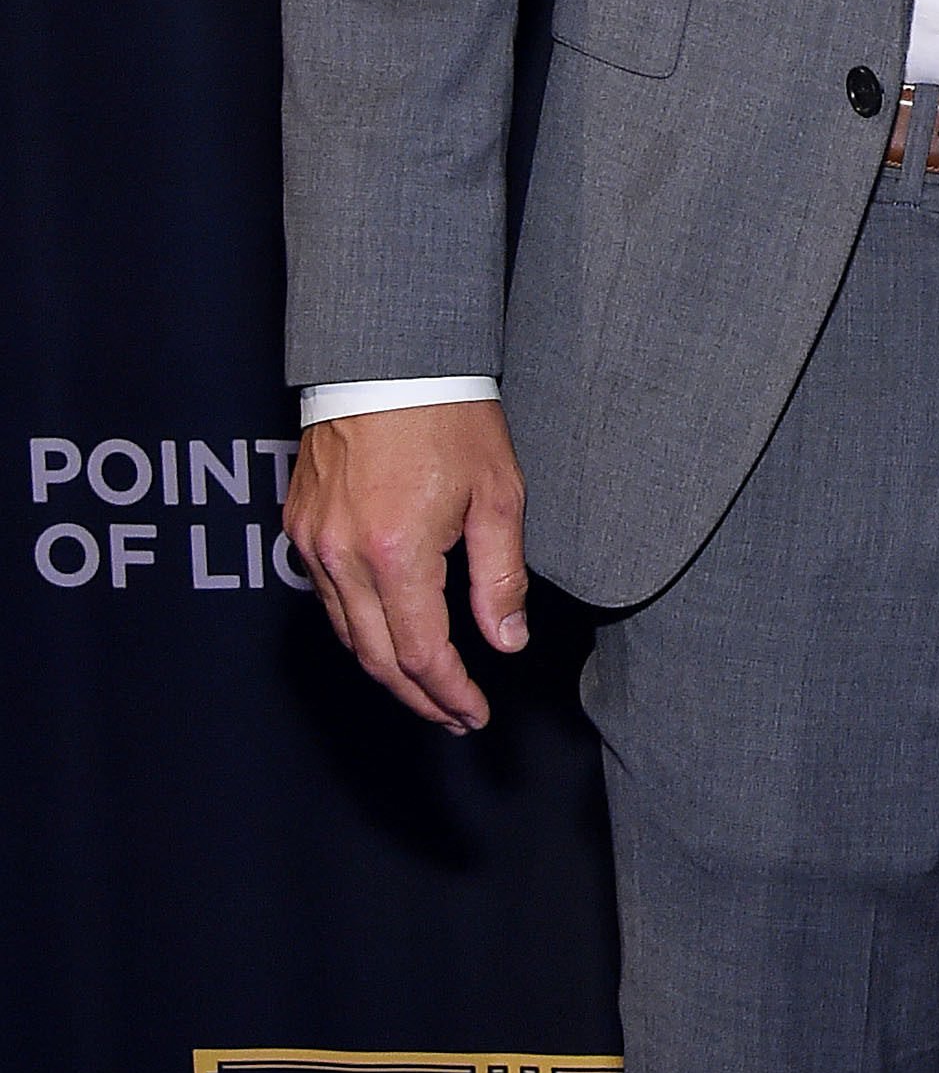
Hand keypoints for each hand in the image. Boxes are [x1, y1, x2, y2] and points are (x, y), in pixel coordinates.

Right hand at [286, 402, 528, 733]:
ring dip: (387, 668)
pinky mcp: (299, 525)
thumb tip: (506, 641)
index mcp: (396, 553)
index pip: (423, 654)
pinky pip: (326, 597)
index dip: (450, 694)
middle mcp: (342, 557)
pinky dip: (358, 626)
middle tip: (452, 716)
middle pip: (377, 658)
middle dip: (419, 697)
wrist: (387, 356)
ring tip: (427, 685)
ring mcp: (313, 542)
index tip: (474, 713)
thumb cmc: (449, 416)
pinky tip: (389, 631)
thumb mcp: (497, 494)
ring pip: (346, 633)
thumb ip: (501, 577)